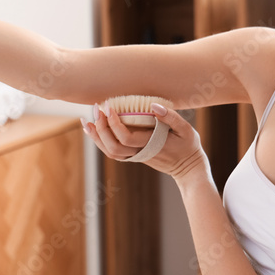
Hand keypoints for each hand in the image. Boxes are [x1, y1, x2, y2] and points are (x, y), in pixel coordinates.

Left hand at [82, 103, 209, 182]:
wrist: (188, 168)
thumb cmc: (188, 146)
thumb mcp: (186, 129)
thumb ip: (171, 117)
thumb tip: (153, 106)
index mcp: (151, 145)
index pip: (125, 138)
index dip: (114, 123)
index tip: (109, 107)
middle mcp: (140, 152)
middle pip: (112, 146)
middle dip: (100, 128)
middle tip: (96, 109)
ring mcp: (135, 156)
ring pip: (109, 151)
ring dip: (96, 136)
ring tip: (86, 120)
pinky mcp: (133, 156)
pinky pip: (112, 151)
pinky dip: (100, 141)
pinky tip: (93, 130)